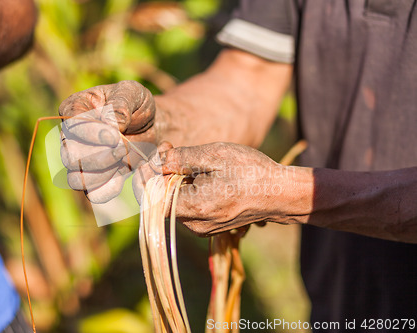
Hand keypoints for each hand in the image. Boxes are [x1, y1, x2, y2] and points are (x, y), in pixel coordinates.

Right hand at [59, 80, 156, 202]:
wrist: (150, 125)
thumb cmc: (138, 104)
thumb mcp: (134, 93)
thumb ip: (121, 104)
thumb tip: (111, 124)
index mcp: (74, 109)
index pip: (71, 126)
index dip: (91, 134)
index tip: (115, 136)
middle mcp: (70, 137)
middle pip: (71, 157)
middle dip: (100, 157)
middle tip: (123, 148)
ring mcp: (79, 161)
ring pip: (76, 180)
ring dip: (103, 174)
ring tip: (122, 159)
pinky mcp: (95, 179)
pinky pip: (93, 194)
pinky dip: (108, 189)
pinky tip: (122, 175)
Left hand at [159, 143, 304, 235]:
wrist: (281, 194)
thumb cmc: (251, 171)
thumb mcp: (215, 155)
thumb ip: (180, 159)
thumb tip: (156, 162)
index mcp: (193, 208)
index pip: (152, 196)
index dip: (151, 172)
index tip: (163, 150)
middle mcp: (194, 225)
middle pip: (162, 199)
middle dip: (163, 173)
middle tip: (173, 149)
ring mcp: (202, 229)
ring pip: (174, 203)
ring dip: (176, 181)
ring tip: (193, 162)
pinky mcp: (209, 227)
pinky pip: (188, 208)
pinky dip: (188, 191)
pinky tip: (202, 176)